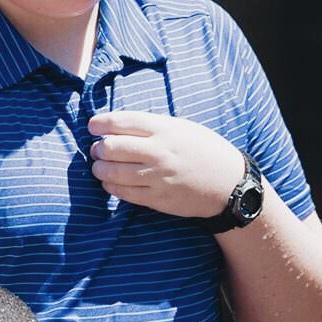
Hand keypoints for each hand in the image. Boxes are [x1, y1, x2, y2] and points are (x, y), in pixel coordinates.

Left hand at [87, 112, 247, 220]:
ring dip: (100, 169)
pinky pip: (125, 193)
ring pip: (114, 173)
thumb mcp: (182, 127)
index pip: (120, 122)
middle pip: (112, 148)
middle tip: (97, 149)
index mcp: (164, 129)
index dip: (99, 123)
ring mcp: (158, 177)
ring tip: (100, 167)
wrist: (229, 184)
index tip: (92, 126)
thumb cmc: (205, 151)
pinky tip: (110, 183)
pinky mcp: (159, 199)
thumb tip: (119, 126)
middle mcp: (159, 152)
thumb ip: (152, 126)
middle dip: (98, 148)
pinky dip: (112, 187)